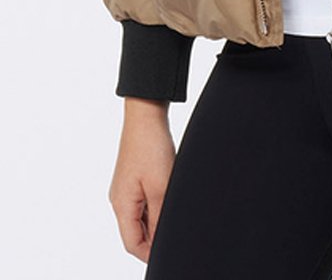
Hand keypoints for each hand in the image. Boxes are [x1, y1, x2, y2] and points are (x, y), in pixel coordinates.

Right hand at [108, 99, 175, 262]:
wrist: (146, 114)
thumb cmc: (151, 147)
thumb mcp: (160, 187)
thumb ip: (159, 218)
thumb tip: (161, 242)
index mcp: (121, 205)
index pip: (132, 244)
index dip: (150, 254)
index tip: (170, 251)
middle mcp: (119, 199)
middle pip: (135, 232)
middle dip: (154, 237)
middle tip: (176, 231)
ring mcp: (125, 187)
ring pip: (140, 217)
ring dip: (156, 220)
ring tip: (174, 211)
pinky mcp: (134, 176)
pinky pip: (143, 201)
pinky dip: (155, 205)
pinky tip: (169, 197)